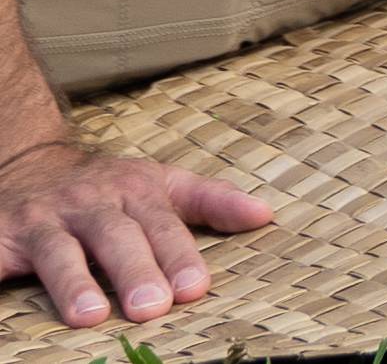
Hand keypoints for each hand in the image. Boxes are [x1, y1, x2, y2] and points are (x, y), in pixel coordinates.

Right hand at [0, 134, 272, 329]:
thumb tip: (265, 216)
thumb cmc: (105, 190)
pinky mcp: (6, 236)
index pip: (163, 222)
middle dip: (136, 270)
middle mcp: (91, 202)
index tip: (198, 288)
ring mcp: (46, 219)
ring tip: (91, 316)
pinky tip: (12, 298)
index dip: (179, 254)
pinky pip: (2, 255)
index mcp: (134, 189)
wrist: (29, 166)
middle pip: (116, 235)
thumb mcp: (159, 184)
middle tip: (155, 307)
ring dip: (75, 282)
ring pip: (61, 249)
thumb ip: (210, 202)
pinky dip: (2, 269)